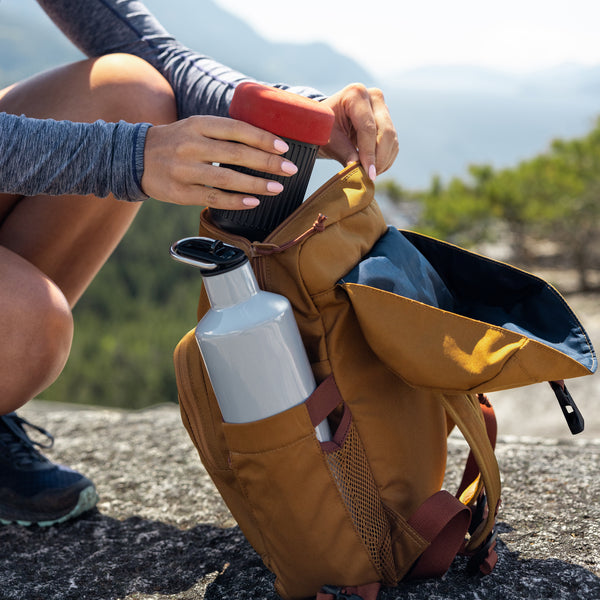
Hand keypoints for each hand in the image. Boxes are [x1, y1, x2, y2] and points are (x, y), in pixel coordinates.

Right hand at [141, 115, 297, 207]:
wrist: (135, 157)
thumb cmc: (176, 142)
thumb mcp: (195, 127)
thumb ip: (224, 132)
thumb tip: (264, 142)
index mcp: (198, 123)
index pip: (237, 129)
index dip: (263, 138)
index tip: (284, 147)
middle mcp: (190, 145)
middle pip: (236, 154)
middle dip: (267, 162)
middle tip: (290, 169)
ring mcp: (184, 170)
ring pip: (227, 178)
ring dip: (256, 184)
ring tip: (277, 187)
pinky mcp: (180, 192)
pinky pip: (213, 198)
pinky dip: (235, 201)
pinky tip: (253, 202)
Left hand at [318, 83, 397, 180]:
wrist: (328, 122)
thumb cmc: (324, 128)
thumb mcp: (329, 140)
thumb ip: (344, 152)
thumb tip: (358, 170)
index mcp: (355, 94)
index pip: (368, 128)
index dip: (369, 153)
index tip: (369, 174)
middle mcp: (374, 97)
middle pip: (385, 132)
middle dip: (379, 158)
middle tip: (370, 176)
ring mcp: (383, 108)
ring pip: (392, 139)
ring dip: (383, 160)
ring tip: (369, 173)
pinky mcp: (388, 120)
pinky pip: (393, 144)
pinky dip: (385, 159)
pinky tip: (374, 167)